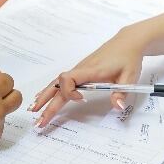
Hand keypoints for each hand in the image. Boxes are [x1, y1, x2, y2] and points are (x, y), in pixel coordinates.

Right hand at [30, 32, 145, 126]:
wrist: (127, 42)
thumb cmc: (128, 58)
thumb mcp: (130, 77)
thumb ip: (122, 92)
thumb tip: (117, 107)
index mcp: (91, 70)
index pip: (70, 79)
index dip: (70, 92)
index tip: (81, 100)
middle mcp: (81, 69)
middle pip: (58, 85)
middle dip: (47, 103)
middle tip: (38, 120)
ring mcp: (79, 70)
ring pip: (56, 83)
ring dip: (45, 97)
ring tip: (34, 110)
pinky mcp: (80, 71)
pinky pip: (61, 81)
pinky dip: (50, 90)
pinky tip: (43, 96)